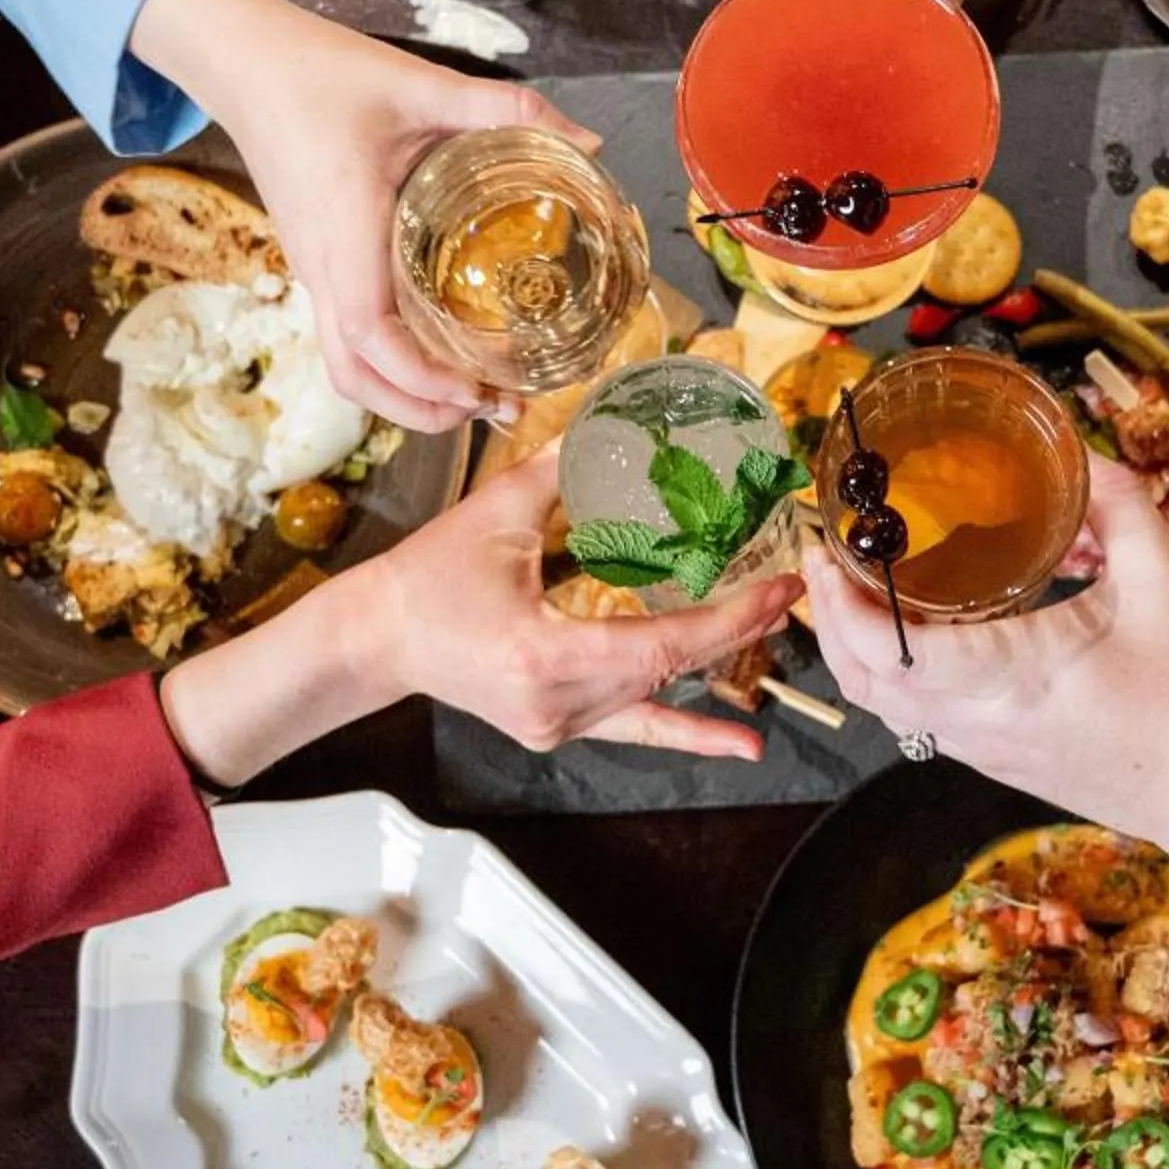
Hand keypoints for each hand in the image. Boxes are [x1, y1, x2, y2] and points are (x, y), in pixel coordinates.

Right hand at [130, 0, 597, 432]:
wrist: (244, 64)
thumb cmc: (319, 74)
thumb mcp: (419, 85)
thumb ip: (503, 110)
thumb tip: (586, 140)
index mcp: (344, 230)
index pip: (369, 332)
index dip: (420, 376)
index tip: (476, 390)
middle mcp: (321, 265)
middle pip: (354, 375)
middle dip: (420, 409)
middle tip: (492, 407)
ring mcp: (313, 269)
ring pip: (346, 363)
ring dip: (403, 395)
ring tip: (472, 395)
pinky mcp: (315, 261)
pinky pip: (346, 334)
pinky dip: (391, 362)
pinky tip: (440, 347)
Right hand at [357, 451, 801, 756]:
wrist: (379, 639)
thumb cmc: (429, 577)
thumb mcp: (497, 513)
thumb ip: (562, 468)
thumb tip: (612, 422)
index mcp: (545, 655)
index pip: (661, 644)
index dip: (728, 619)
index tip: (778, 589)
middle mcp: (557, 703)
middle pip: (668, 670)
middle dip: (734, 634)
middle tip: (788, 597)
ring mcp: (557, 724)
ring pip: (654, 698)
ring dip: (713, 673)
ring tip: (769, 655)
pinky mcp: (556, 727)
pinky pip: (632, 725)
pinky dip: (684, 730)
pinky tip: (739, 745)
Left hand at [803, 456, 1168, 836]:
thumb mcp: (1167, 583)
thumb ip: (1118, 506)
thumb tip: (1081, 453)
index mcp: (1015, 676)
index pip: (891, 648)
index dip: (842, 601)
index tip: (827, 547)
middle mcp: (985, 723)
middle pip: (866, 684)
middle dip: (831, 621)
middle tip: (828, 557)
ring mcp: (987, 752)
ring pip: (888, 710)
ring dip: (855, 653)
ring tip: (858, 588)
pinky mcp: (1001, 764)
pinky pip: (920, 723)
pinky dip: (894, 678)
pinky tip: (912, 633)